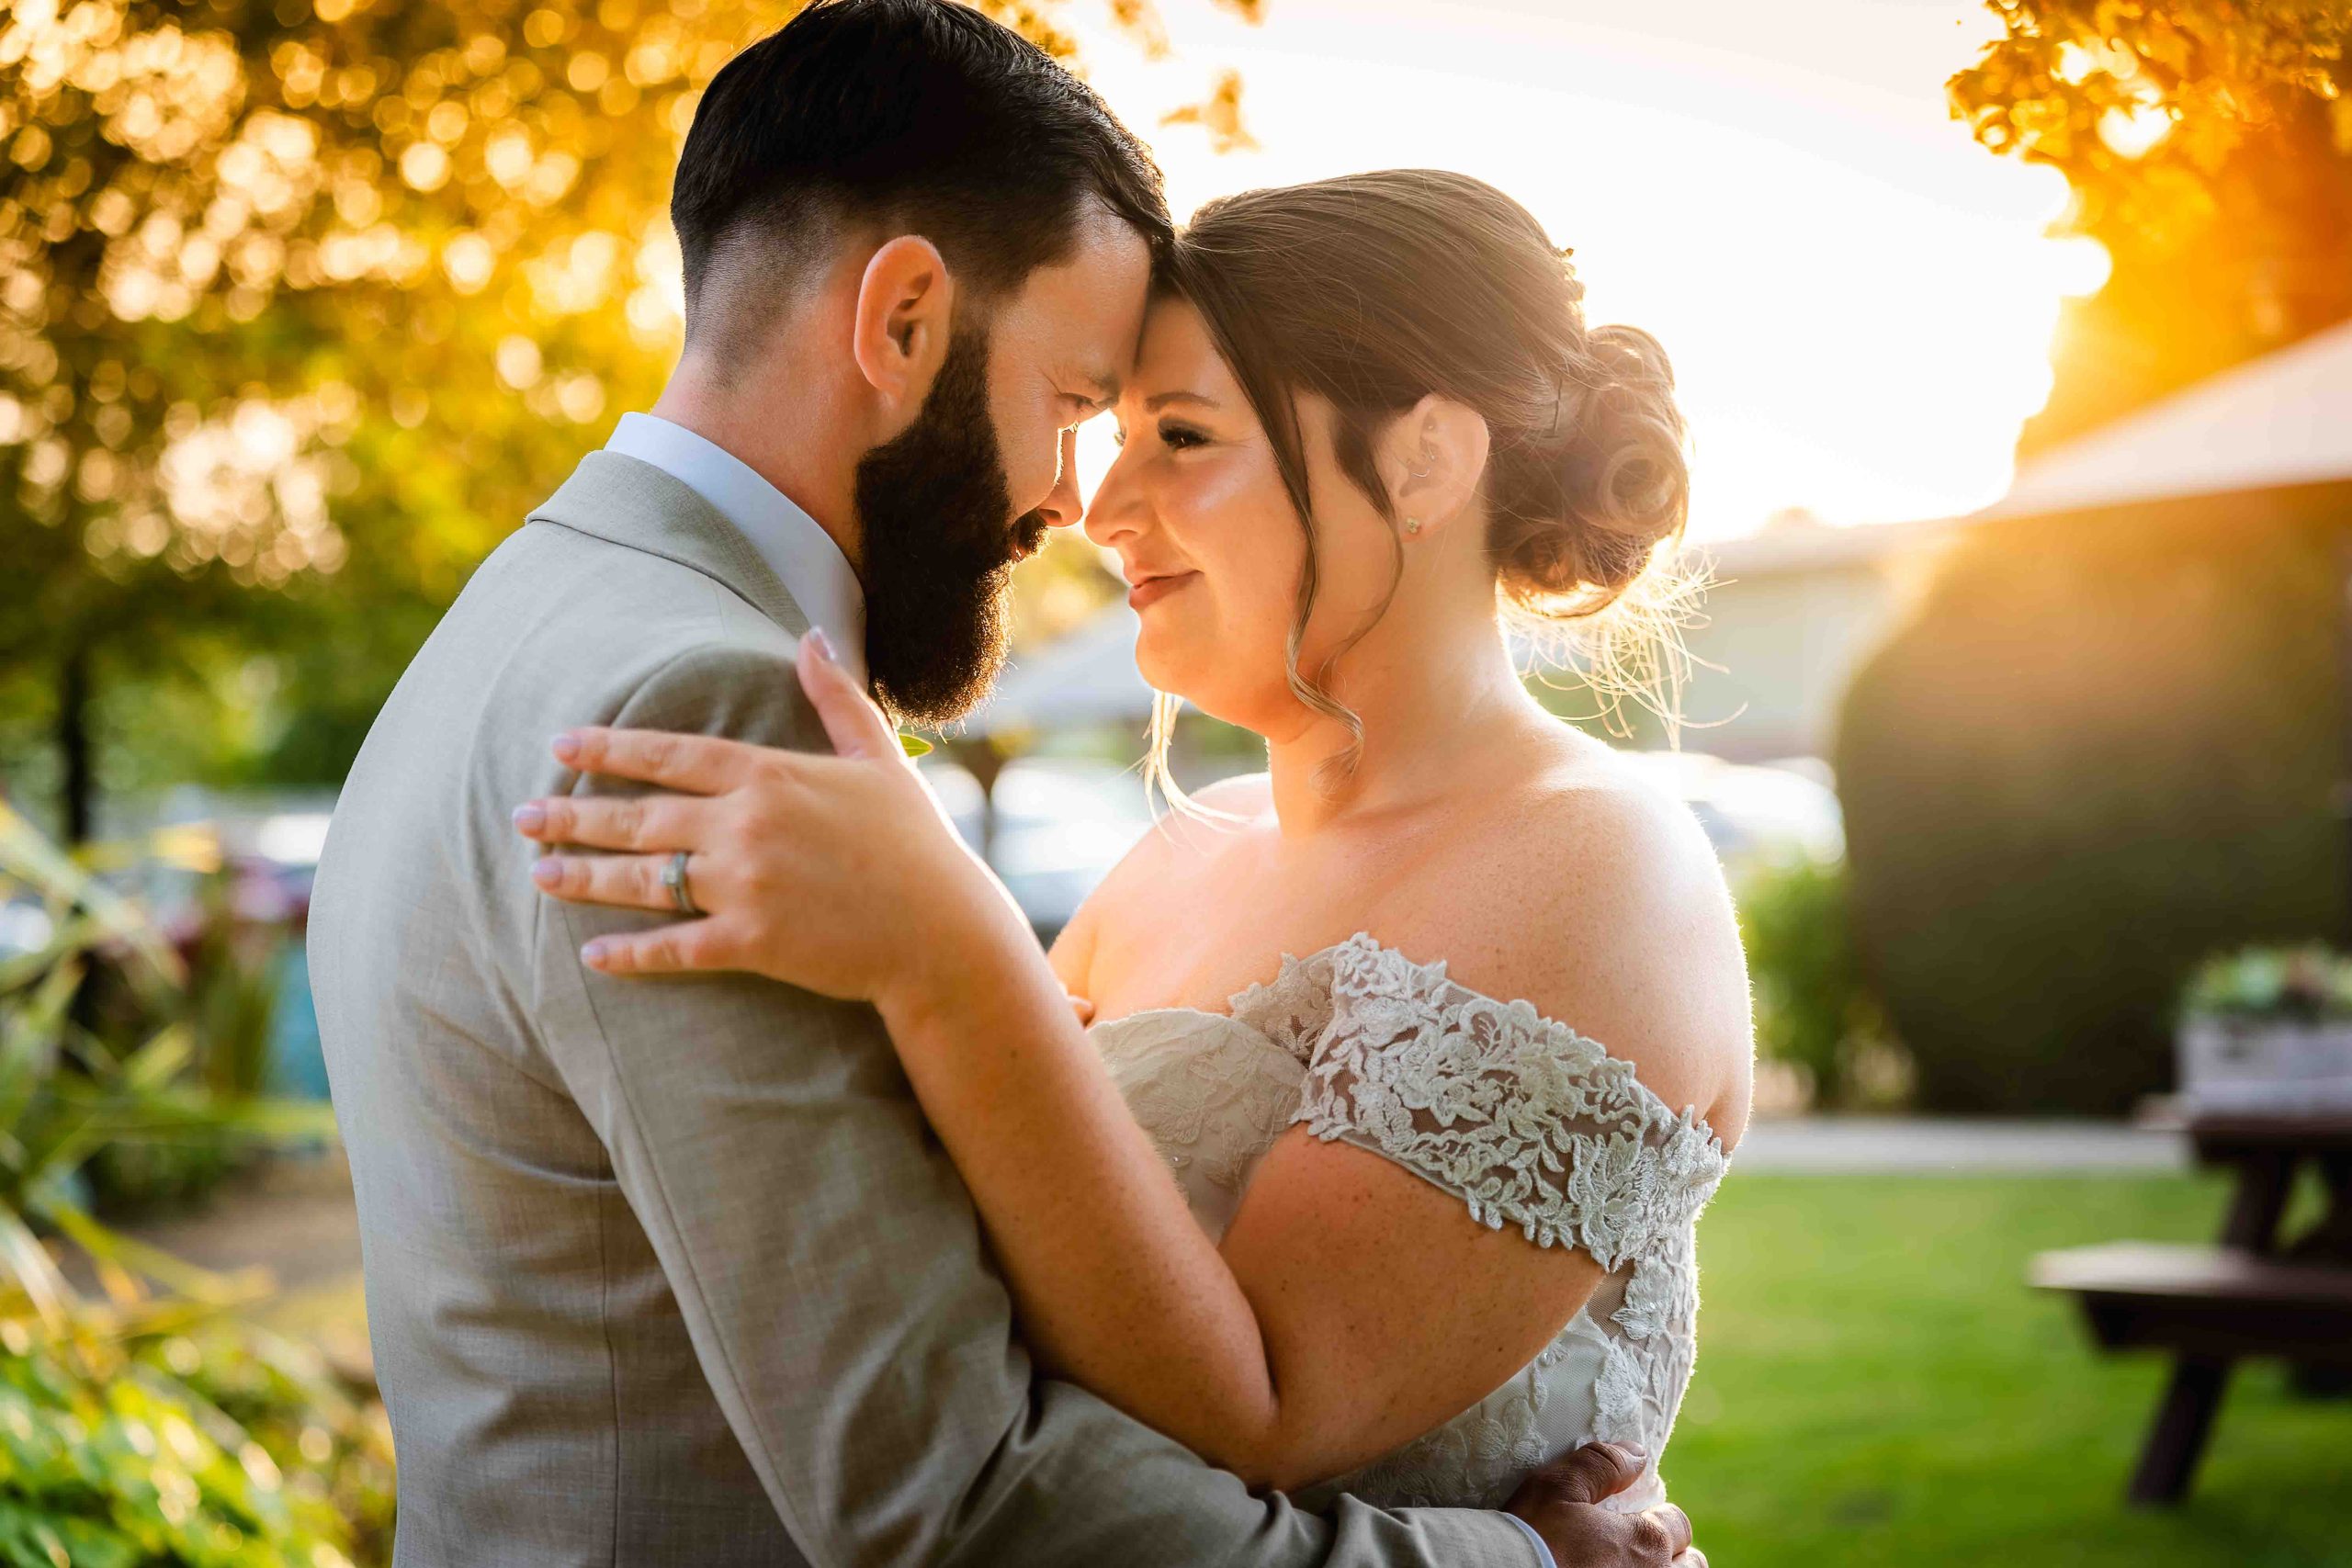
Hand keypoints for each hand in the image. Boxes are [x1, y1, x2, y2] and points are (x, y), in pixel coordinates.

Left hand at [513, 627, 1028, 1005]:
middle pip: (640, 815)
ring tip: (538, 873)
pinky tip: (590, 954)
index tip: (562, 746)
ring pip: (645, 878)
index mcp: (770, 775)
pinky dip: (630, 953)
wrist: (943, 933)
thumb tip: (812, 636)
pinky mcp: (752, 943)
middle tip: (521, 815)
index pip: (672, 754)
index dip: (611, 749)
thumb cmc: (917, 845)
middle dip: (574, 814)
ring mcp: (745, 885)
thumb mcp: (879, 759)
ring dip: (584, 876)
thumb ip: (836, 698)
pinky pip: (675, 947)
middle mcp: (747, 824)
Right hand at [1507, 1444, 1702, 1567]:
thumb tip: (1637, 1453)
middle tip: (1644, 1548)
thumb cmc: (1531, 1537)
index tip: (1637, 1515)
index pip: (1678, 1523)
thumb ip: (1602, 1464)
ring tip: (1634, 1566)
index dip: (1660, 1515)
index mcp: (1646, 1542)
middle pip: (1691, 1565)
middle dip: (1675, 1553)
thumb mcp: (1558, 1487)